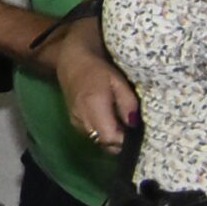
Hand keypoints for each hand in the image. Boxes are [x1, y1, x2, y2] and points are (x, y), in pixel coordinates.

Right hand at [51, 21, 139, 150]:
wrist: (72, 62)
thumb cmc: (98, 69)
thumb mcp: (119, 82)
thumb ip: (128, 103)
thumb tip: (133, 124)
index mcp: (93, 105)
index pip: (109, 137)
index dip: (124, 141)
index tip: (134, 134)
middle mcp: (81, 116)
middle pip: (104, 143)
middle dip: (119, 142)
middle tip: (129, 130)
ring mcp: (75, 120)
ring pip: (97, 141)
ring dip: (110, 138)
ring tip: (119, 123)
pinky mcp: (73, 121)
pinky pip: (91, 136)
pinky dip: (101, 133)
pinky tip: (107, 121)